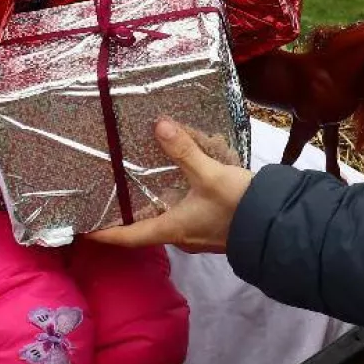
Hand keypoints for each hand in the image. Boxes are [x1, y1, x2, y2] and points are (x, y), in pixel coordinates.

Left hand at [86, 119, 252, 253]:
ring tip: (137, 183)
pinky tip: (175, 182)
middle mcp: (180, 236)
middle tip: (109, 195)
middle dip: (126, 214)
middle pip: (144, 229)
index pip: (129, 237)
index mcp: (171, 229)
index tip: (84, 229)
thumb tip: (159, 125)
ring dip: (150, 206)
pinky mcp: (212, 226)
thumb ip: (184, 150)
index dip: (105, 234)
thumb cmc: (238, 205)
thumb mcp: (210, 174)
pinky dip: (172, 200)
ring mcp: (197, 234)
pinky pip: (183, 214)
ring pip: (164, 220)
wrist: (279, 225)